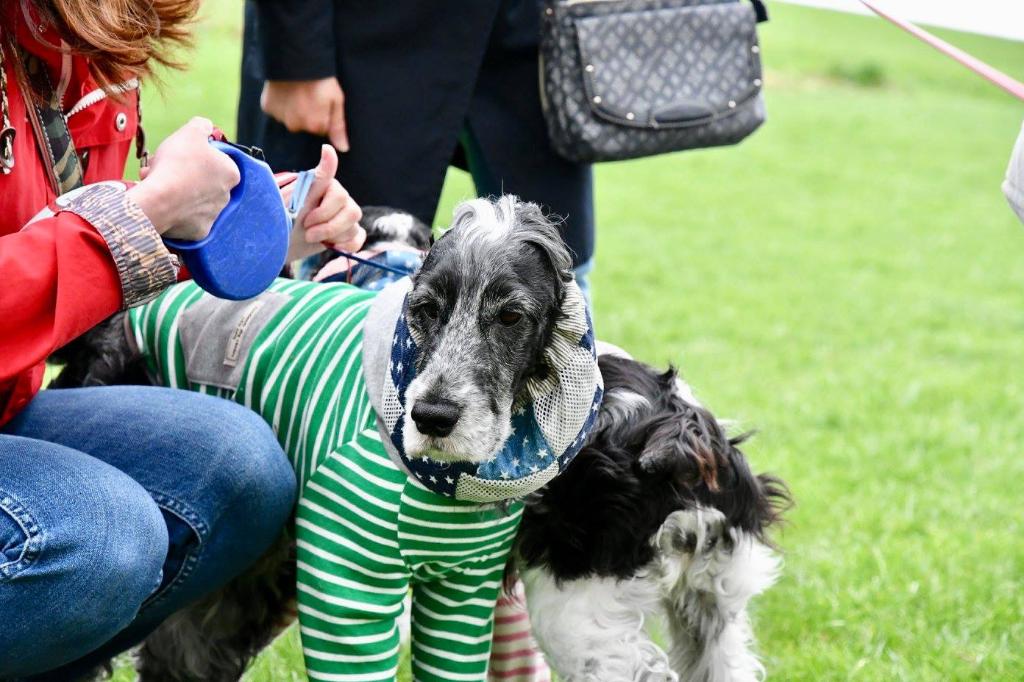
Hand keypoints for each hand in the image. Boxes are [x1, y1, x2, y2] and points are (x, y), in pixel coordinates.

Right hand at [127, 117, 239, 240]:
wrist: (159, 200)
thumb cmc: (178, 163)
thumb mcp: (191, 131)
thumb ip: (202, 125)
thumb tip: (206, 126)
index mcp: (231, 173)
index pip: (214, 159)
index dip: (193, 152)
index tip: (177, 152)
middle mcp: (227, 196)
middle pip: (200, 179)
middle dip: (179, 170)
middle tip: (159, 166)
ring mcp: (214, 216)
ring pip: (191, 197)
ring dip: (172, 187)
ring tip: (153, 181)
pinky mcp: (199, 232)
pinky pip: (184, 217)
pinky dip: (171, 208)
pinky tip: (158, 201)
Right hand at [261, 78, 348, 151]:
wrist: (296, 59)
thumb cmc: (321, 79)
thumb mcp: (336, 100)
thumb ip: (338, 127)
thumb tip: (343, 149)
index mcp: (314, 126)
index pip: (321, 129)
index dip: (323, 115)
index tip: (323, 101)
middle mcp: (295, 126)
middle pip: (304, 125)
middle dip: (308, 113)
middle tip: (309, 94)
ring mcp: (280, 117)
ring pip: (290, 118)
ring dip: (293, 108)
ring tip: (297, 90)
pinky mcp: (267, 107)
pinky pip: (276, 109)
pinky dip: (280, 102)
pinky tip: (285, 90)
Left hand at [285, 144, 364, 261]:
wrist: (275, 242)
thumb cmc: (282, 216)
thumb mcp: (298, 196)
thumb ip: (319, 175)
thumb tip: (329, 148)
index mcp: (328, 186)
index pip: (340, 196)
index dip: (324, 212)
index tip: (306, 220)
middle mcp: (339, 199)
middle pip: (352, 213)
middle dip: (328, 227)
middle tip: (307, 232)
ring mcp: (343, 217)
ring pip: (354, 227)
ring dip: (332, 237)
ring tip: (312, 237)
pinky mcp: (345, 234)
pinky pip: (358, 238)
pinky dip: (347, 245)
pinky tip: (331, 245)